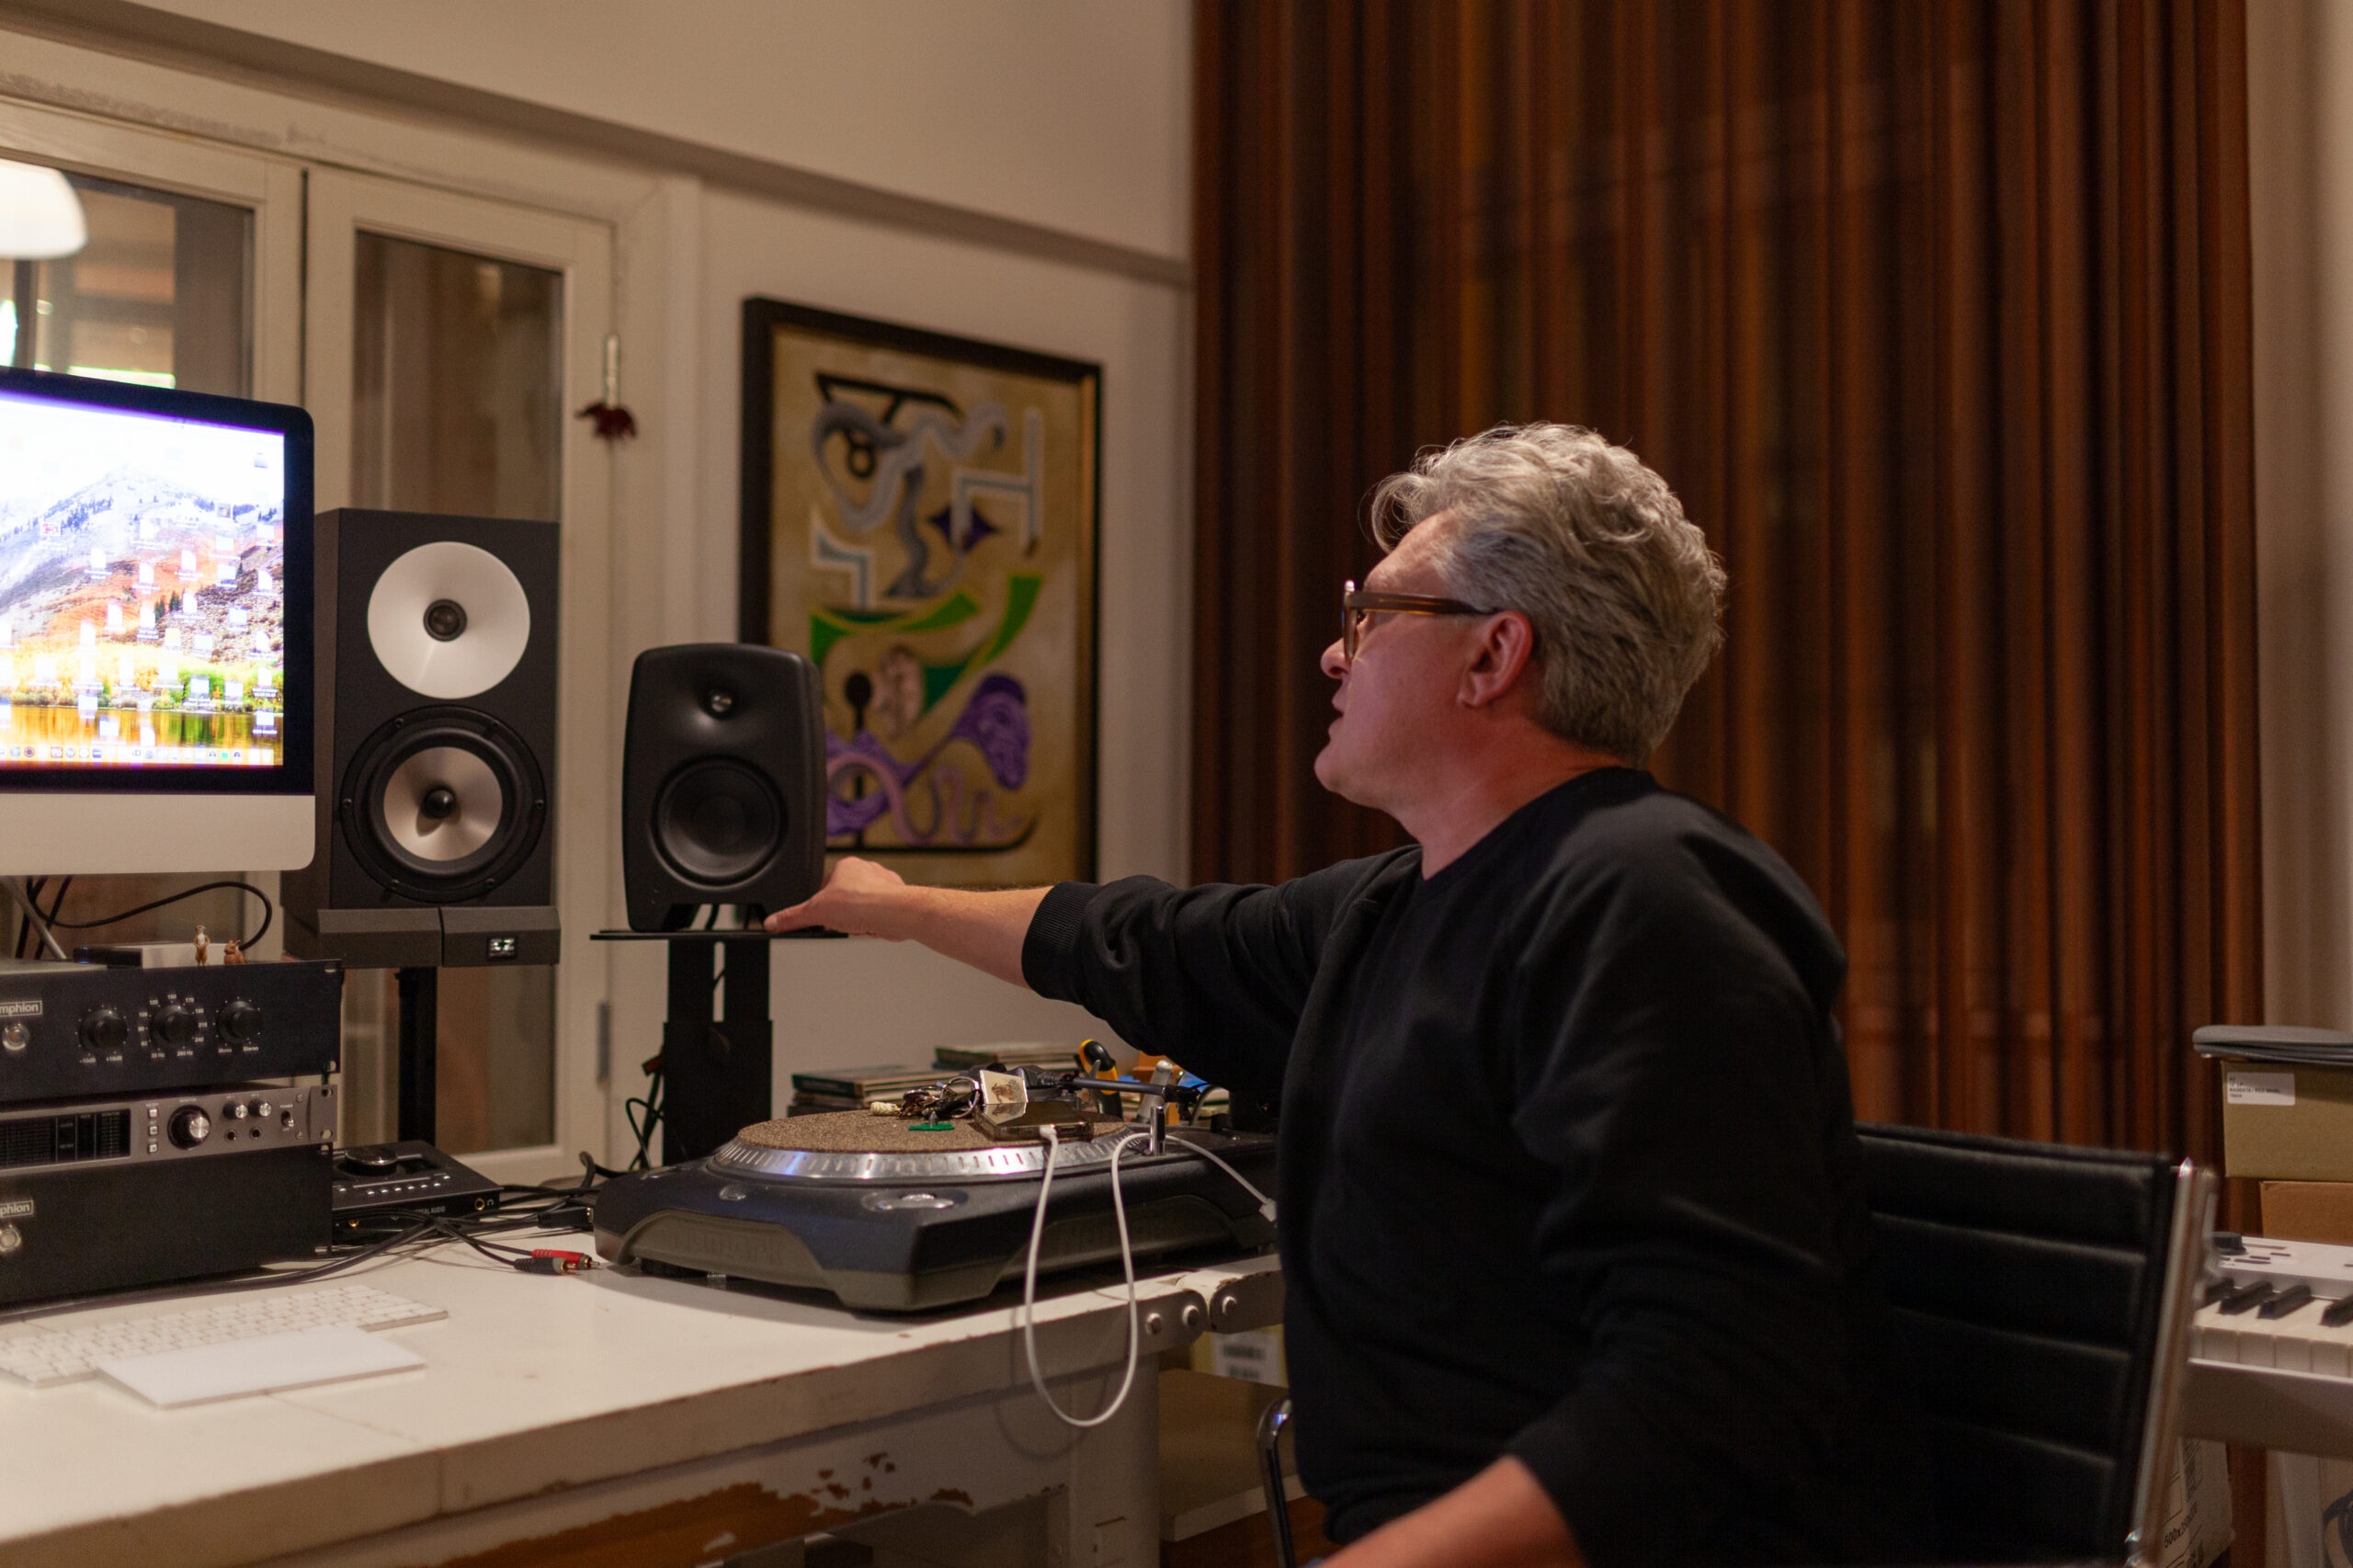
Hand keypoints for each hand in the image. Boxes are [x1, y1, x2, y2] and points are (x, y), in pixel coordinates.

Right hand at [764, 856, 913, 939]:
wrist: (894, 912)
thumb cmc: (862, 903)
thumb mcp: (817, 912)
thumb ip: (793, 917)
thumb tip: (773, 922)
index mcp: (846, 866)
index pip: (826, 886)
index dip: (823, 905)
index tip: (823, 918)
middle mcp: (866, 870)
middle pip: (845, 897)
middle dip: (843, 914)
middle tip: (843, 923)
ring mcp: (883, 884)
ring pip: (863, 906)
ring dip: (860, 919)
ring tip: (860, 925)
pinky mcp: (895, 899)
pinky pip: (879, 913)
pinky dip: (875, 922)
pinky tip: (873, 927)